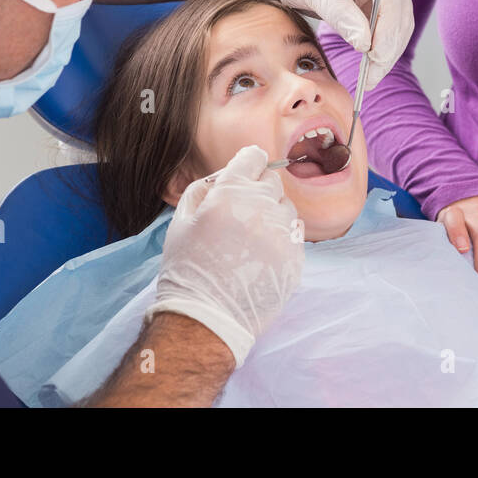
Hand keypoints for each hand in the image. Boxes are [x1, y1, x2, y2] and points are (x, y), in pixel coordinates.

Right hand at [145, 145, 304, 368]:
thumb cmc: (188, 269)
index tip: (245, 175)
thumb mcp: (181, 220)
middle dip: (259, 191)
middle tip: (241, 214)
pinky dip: (281, 240)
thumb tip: (224, 175)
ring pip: (286, 208)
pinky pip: (295, 236)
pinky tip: (261, 258)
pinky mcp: (296, 258)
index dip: (248, 165)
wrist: (207, 319)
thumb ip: (203, 188)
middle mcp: (262, 207)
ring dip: (272, 215)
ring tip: (250, 240)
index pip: (254, 158)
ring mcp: (283, 233)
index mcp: (232, 193)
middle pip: (273, 182)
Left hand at [224, 0, 413, 89]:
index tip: (376, 57)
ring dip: (387, 52)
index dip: (388, 30)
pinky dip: (379, 48)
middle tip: (372, 76)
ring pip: (398, 23)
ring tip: (370, 77)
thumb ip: (342, 16)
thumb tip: (366, 45)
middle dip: (389, 47)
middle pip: (400, 12)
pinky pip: (386, 27)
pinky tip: (369, 66)